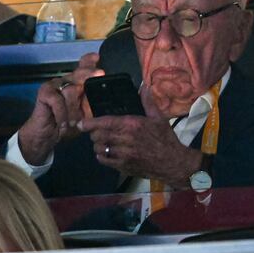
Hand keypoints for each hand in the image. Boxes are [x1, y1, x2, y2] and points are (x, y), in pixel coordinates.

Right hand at [17, 53, 103, 164]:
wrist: (47, 136)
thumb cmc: (67, 124)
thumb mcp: (84, 116)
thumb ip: (91, 106)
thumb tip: (104, 99)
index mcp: (77, 84)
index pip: (83, 68)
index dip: (89, 61)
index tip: (97, 57)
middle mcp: (67, 81)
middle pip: (79, 73)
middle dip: (90, 74)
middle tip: (100, 73)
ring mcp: (54, 85)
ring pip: (70, 90)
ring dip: (73, 110)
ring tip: (73, 122)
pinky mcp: (44, 92)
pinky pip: (57, 100)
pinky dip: (62, 114)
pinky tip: (63, 123)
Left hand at [78, 113, 201, 187]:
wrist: (172, 162)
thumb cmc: (165, 139)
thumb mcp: (158, 118)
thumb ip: (148, 102)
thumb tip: (143, 86)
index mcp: (132, 125)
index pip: (105, 122)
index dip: (90, 123)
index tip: (81, 123)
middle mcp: (125, 139)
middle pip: (98, 136)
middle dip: (94, 133)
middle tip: (96, 131)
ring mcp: (123, 154)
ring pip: (99, 148)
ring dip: (98, 144)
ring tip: (101, 142)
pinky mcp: (123, 166)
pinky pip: (104, 161)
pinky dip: (101, 156)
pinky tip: (106, 152)